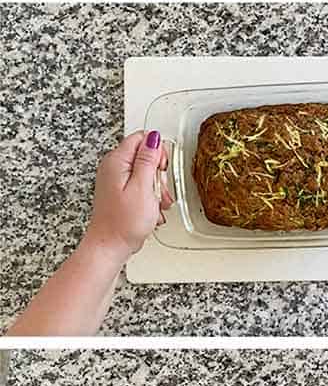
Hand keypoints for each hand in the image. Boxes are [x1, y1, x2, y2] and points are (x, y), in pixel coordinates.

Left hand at [83, 131, 172, 262]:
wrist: (109, 248)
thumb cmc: (123, 223)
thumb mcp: (143, 187)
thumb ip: (149, 159)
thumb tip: (154, 138)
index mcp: (116, 161)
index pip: (142, 137)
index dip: (157, 151)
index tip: (160, 169)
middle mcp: (113, 167)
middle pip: (144, 155)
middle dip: (158, 173)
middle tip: (158, 190)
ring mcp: (115, 180)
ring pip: (145, 172)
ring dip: (156, 187)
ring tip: (155, 204)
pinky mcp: (119, 192)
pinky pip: (140, 185)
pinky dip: (149, 196)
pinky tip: (150, 209)